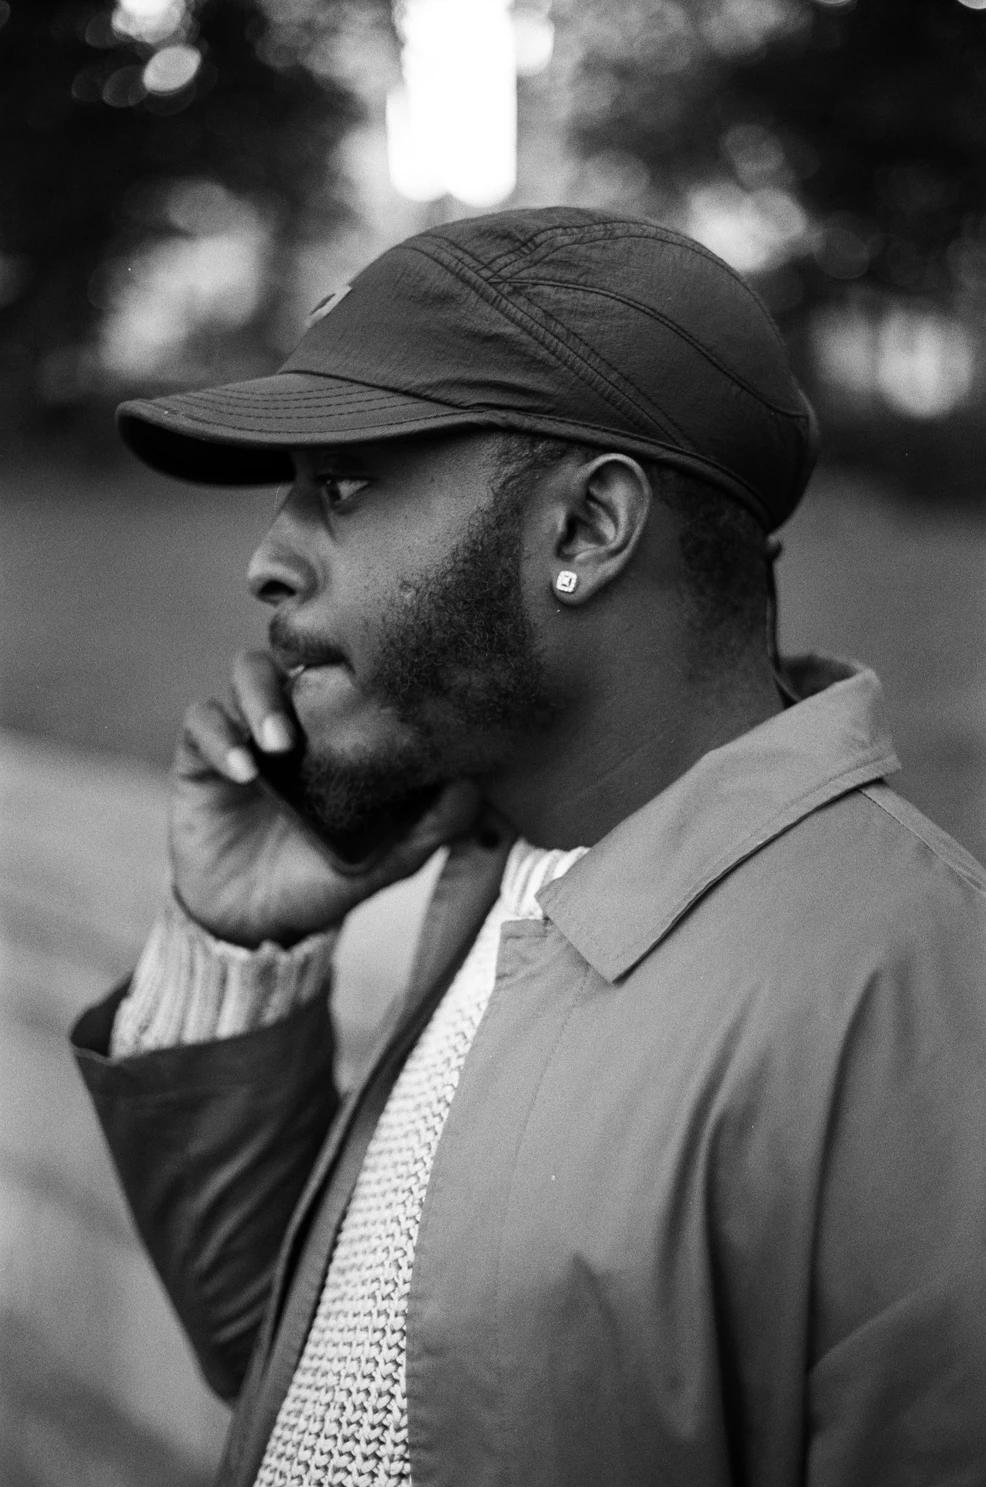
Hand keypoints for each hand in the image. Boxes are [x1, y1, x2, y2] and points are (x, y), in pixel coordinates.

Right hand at [170, 650, 479, 946]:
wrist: (259, 924)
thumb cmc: (325, 879)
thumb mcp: (387, 859)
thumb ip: (431, 827)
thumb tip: (474, 786)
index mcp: (340, 729)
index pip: (352, 670)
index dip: (365, 658)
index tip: (391, 673)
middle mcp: (296, 718)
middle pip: (300, 654)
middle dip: (311, 668)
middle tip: (325, 711)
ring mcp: (247, 731)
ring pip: (249, 673)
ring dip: (263, 699)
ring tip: (279, 743)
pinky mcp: (202, 756)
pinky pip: (202, 723)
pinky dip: (222, 739)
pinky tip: (244, 770)